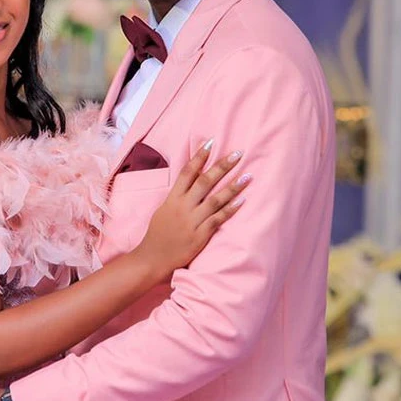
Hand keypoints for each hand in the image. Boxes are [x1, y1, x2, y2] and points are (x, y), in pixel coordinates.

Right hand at [134, 141, 249, 278]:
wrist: (153, 257)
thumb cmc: (158, 234)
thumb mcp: (163, 209)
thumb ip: (177, 197)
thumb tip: (190, 183)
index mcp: (172, 198)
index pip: (187, 172)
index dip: (199, 157)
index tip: (211, 143)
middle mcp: (183, 206)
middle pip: (205, 181)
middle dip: (222, 166)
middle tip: (238, 153)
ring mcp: (192, 221)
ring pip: (215, 199)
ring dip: (233, 186)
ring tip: (248, 175)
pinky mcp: (200, 235)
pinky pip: (218, 219)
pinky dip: (230, 209)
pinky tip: (242, 200)